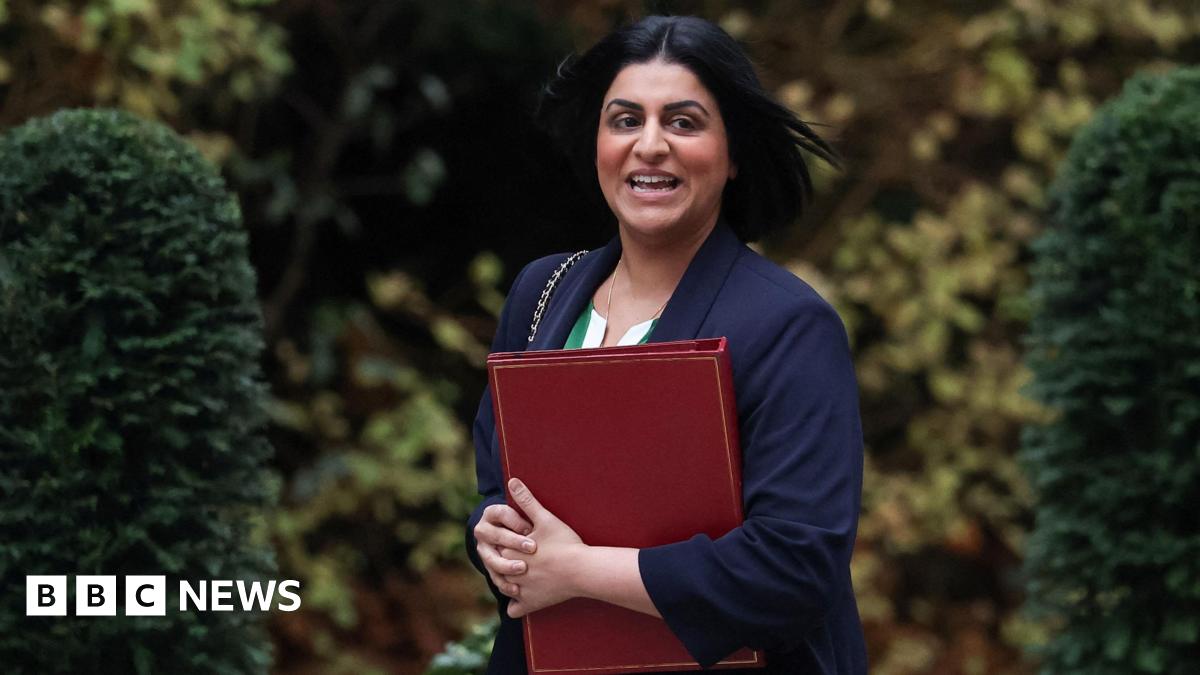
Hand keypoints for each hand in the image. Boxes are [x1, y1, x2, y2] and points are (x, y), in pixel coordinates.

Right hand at [474, 499, 536, 598]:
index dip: (515, 520)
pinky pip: (494, 576)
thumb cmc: (527, 525)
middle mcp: (483, 531)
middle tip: (532, 547)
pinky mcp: (490, 567)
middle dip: (512, 541)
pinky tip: (516, 590)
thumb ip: (524, 499)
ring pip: (490, 558)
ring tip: (522, 568)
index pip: (501, 513)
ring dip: (505, 564)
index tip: (530, 526)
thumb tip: (514, 480)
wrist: (516, 540)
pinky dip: (504, 583)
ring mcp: (484, 550)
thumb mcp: (530, 514)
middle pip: (494, 535)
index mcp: (491, 513)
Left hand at [503, 477, 585, 617]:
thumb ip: (526, 500)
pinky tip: (522, 599)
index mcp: (510, 550)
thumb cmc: (565, 543)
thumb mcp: (544, 518)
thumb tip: (512, 481)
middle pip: (499, 567)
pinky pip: (515, 609)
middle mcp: (510, 571)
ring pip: (504, 587)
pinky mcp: (531, 604)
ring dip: (508, 582)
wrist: (582, 569)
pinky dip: (516, 606)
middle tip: (520, 558)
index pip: (497, 547)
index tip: (521, 541)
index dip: (508, 543)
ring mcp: (520, 590)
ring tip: (519, 575)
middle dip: (506, 562)